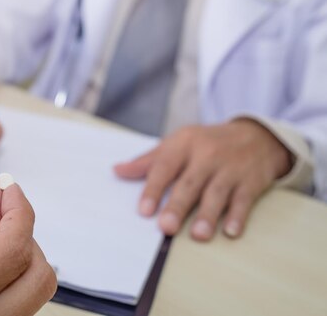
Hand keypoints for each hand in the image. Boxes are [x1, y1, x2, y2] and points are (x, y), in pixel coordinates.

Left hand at [114, 120, 292, 240]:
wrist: (255, 136)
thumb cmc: (206, 144)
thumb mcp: (177, 144)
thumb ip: (148, 161)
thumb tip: (117, 171)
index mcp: (184, 144)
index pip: (164, 167)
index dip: (153, 189)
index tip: (144, 211)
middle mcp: (207, 155)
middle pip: (190, 183)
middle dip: (178, 206)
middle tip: (166, 227)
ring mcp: (230, 168)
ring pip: (217, 193)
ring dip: (207, 215)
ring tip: (198, 235)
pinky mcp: (251, 182)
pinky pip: (244, 200)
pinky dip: (238, 216)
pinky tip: (230, 231)